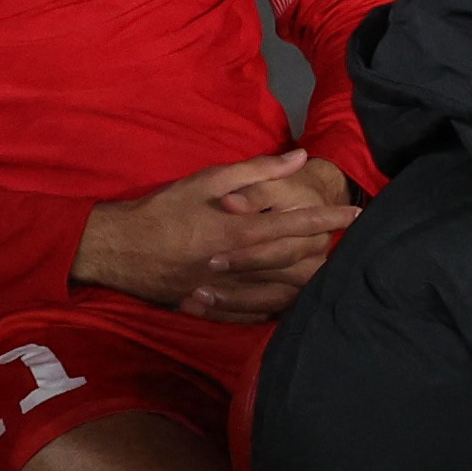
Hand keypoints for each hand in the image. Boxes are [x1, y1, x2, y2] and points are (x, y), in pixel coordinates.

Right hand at [76, 149, 360, 319]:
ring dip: (306, 284)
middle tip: (344, 247)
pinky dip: (276, 306)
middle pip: (296, 265)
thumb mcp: (205, 181)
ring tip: (326, 275)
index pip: (297, 225)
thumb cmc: (161, 210)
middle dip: (324, 254)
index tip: (356, 214)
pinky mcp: (213, 307)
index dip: (329, 219)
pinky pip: (255, 313)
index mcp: (238, 232)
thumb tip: (299, 156)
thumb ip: (255, 170)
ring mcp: (226, 291)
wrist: (115, 249)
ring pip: (281, 293)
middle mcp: (238, 266)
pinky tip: (290, 301)